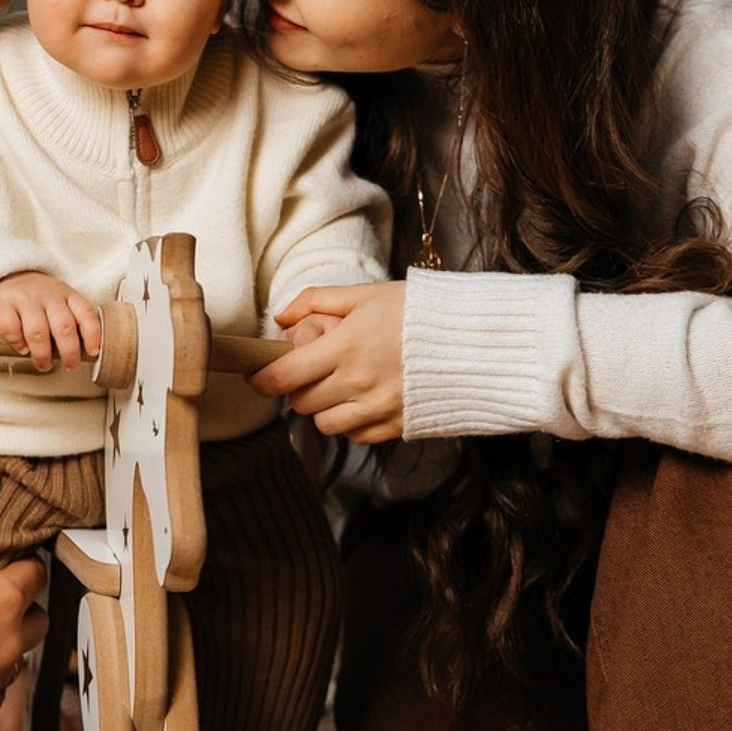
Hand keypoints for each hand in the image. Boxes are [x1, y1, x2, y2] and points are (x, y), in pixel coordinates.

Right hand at [0, 272, 100, 370]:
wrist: (9, 276)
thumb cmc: (39, 298)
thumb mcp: (61, 302)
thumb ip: (72, 321)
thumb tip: (86, 353)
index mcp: (66, 294)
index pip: (85, 312)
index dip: (92, 334)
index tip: (93, 352)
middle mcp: (48, 295)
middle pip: (63, 327)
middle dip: (69, 352)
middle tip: (70, 366)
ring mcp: (25, 298)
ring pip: (38, 331)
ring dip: (43, 354)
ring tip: (44, 364)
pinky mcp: (2, 304)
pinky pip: (11, 329)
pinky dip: (17, 343)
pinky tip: (22, 348)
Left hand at [250, 282, 405, 442]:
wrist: (476, 341)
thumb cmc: (420, 312)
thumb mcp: (366, 294)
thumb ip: (318, 301)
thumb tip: (282, 316)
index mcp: (347, 347)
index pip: (286, 375)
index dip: (262, 379)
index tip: (256, 376)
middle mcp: (359, 382)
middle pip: (302, 402)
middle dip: (297, 388)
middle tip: (309, 370)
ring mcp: (379, 408)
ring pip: (325, 424)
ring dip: (322, 408)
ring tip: (337, 385)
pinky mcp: (397, 426)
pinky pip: (356, 436)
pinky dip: (350, 423)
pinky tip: (361, 400)